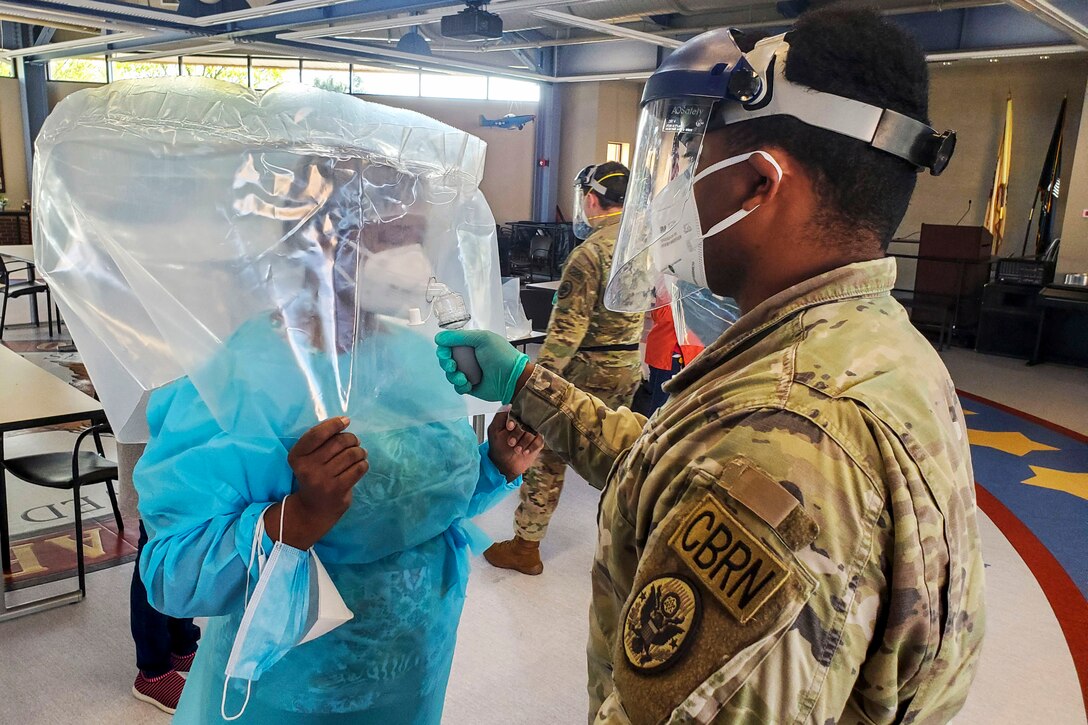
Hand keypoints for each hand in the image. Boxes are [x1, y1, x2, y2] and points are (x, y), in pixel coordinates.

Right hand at [267, 417, 368, 548]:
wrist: (312, 510)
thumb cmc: (314, 476)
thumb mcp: (308, 458)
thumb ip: (321, 441)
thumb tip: (344, 421)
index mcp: (297, 456)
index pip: (317, 434)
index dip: (334, 424)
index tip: (346, 421)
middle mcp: (307, 468)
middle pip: (338, 442)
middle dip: (351, 439)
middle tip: (354, 442)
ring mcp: (323, 480)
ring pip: (351, 454)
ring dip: (360, 451)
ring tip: (359, 454)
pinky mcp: (338, 489)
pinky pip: (359, 468)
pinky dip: (363, 463)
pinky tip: (360, 465)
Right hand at [435, 330, 529, 403]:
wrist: (512, 379)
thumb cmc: (502, 357)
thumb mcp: (482, 339)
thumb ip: (459, 337)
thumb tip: (439, 337)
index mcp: (470, 344)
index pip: (449, 345)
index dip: (443, 349)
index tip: (445, 354)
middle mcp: (468, 357)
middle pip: (446, 360)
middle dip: (447, 363)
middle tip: (453, 366)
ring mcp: (468, 371)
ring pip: (449, 374)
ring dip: (454, 376)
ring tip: (464, 377)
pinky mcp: (469, 385)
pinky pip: (457, 386)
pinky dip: (460, 386)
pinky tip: (469, 384)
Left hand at [487, 410, 543, 481]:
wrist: (505, 465)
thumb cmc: (498, 447)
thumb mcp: (494, 431)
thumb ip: (500, 416)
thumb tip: (509, 405)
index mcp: (514, 419)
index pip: (518, 412)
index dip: (514, 420)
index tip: (509, 427)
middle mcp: (524, 424)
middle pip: (527, 422)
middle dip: (518, 434)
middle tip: (511, 442)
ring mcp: (532, 432)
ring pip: (534, 431)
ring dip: (524, 441)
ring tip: (517, 449)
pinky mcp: (538, 441)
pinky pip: (540, 440)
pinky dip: (532, 446)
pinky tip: (525, 452)